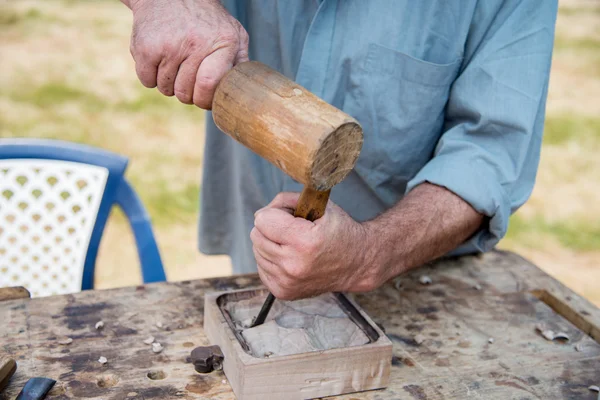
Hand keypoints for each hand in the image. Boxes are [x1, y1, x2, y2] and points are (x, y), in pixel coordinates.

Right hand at [127, 0, 248, 108]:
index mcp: (223, 43)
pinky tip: (159, 59)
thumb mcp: (233, 33)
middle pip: (185, 93)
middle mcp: (196, 44)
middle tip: (187, 77)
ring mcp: (170, 46)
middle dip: (186, 93)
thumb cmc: (206, 21)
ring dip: (169, 84)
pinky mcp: (146, 48)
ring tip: (174, 63)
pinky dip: (151, 77)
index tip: (203, 98)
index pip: (209, 85)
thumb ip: (240, 61)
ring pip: (166, 89)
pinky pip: (147, 82)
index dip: (204, 99)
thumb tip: (242, 90)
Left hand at [251, 193, 380, 299]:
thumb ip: (286, 200)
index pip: (262, 220)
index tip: (289, 215)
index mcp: (304, 242)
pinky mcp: (283, 292)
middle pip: (256, 236)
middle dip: (271, 227)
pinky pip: (261, 267)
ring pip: (257, 251)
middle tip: (291, 229)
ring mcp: (287, 282)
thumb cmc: (339, 230)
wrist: (357, 263)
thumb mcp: (320, 205)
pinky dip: (272, 259)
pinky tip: (290, 257)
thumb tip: (259, 215)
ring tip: (293, 244)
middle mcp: (294, 265)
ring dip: (271, 244)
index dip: (275, 212)